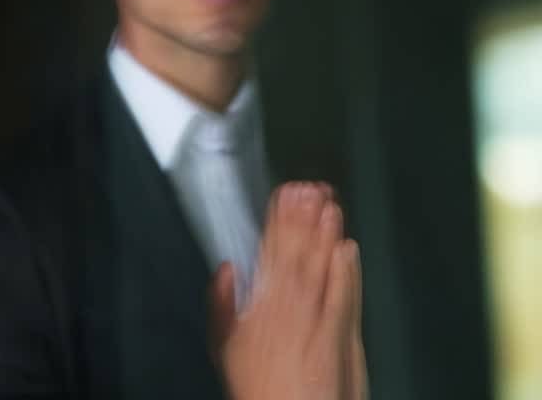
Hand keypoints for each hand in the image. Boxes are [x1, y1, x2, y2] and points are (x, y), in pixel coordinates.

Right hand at [209, 182, 366, 399]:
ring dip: (323, 236)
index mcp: (256, 308)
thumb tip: (224, 271)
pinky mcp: (336, 338)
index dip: (276, 222)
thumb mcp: (223, 346)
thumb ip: (222, 305)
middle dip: (301, 219)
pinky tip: (348, 249)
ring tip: (328, 206)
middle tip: (308, 189)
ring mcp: (312, 323)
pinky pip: (342, 299)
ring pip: (318, 270)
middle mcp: (285, 311)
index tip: (283, 196)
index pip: (267, 253)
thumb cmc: (258, 387)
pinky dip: (345, 273)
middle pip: (294, 255)